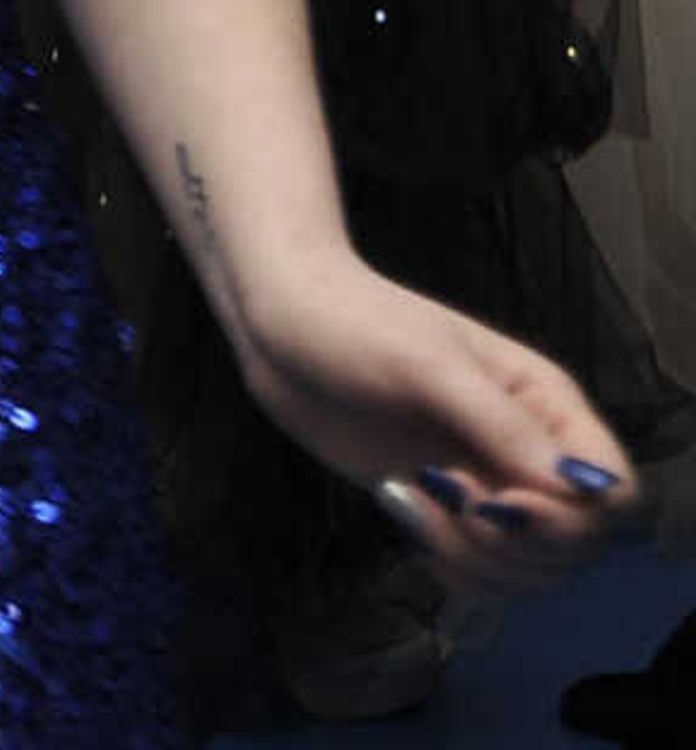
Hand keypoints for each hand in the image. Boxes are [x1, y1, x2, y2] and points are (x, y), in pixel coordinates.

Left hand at [236, 250, 635, 600]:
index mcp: (544, 405)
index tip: (502, 497)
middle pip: (578, 545)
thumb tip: (575, 489)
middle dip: (517, 543)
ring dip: (475, 558)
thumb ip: (503, 427)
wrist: (276, 323)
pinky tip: (400, 507)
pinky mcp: (439, 505)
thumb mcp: (428, 365)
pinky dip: (448, 563)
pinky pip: (477, 570)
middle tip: (447, 495)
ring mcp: (483, 481)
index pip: (614, 491)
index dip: (573, 516)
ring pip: (528, 569)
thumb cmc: (352, 322)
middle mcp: (526, 450)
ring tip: (414, 498)